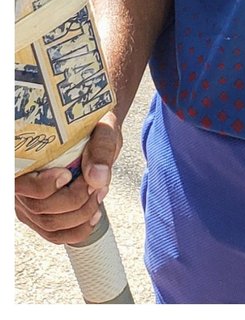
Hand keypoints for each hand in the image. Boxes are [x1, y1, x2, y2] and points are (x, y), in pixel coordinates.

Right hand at [15, 112, 122, 244]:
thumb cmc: (94, 130)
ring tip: (100, 194)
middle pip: (41, 209)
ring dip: (82, 214)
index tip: (68, 174)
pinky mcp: (43, 219)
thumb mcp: (101, 130)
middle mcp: (23, 188)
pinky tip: (95, 215)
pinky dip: (79, 230)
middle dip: (76, 199)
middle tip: (97, 185)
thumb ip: (101, 148)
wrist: (96, 137)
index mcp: (26, 163)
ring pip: (51, 226)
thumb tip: (98, 178)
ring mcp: (31, 207)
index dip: (44, 186)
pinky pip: (56, 236)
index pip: (23, 185)